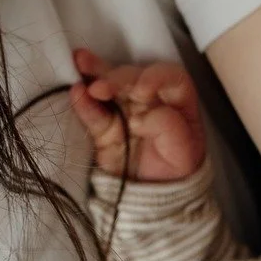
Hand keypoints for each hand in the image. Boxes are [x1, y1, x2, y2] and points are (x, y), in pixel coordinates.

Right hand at [69, 49, 205, 181]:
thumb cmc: (176, 170)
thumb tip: (142, 116)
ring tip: (80, 62)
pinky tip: (76, 92)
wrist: (153, 197)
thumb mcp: (184, 153)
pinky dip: (83, 102)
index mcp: (178, 102)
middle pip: (135, 78)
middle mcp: (150, 100)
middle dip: (118, 77)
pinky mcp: (104, 127)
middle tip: (102, 87)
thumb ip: (170, 128)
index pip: (171, 78)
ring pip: (110, 86)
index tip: (140, 89)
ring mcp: (125, 111)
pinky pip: (93, 112)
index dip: (155, 76)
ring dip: (95, 72)